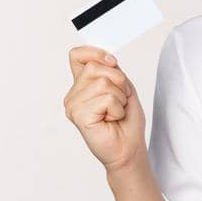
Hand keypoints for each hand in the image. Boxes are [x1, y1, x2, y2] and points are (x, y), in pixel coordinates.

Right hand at [63, 45, 146, 173]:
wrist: (128, 147)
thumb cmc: (126, 121)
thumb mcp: (123, 88)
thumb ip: (112, 70)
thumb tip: (107, 58)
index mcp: (82, 84)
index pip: (77, 55)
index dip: (96, 53)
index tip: (112, 63)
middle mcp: (73, 93)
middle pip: (96, 67)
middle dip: (119, 82)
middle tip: (119, 101)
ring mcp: (73, 104)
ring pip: (103, 83)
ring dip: (119, 98)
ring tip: (115, 112)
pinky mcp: (78, 115)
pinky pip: (105, 99)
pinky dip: (117, 109)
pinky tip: (111, 119)